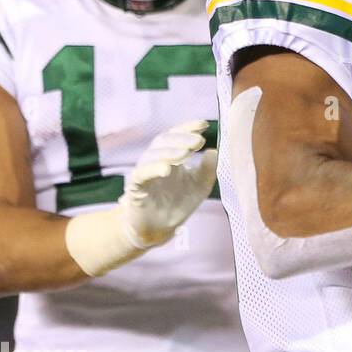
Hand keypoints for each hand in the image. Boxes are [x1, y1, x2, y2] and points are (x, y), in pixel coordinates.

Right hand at [120, 119, 217, 245]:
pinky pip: (142, 173)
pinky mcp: (136, 187)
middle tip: (198, 140)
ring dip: (170, 152)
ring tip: (186, 153)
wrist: (161, 228)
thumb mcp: (200, 185)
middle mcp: (156, 160)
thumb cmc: (180, 202)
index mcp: (171, 156)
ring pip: (152, 155)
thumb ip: (208, 169)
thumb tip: (215, 151)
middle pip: (164, 141)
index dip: (188, 128)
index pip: (176, 136)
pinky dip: (153, 168)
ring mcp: (145, 171)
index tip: (203, 124)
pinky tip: (167, 169)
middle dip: (181, 138)